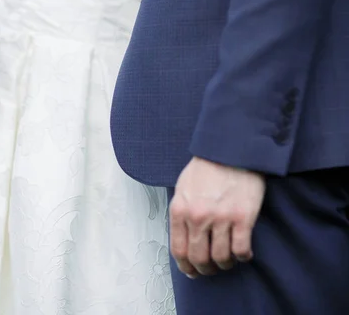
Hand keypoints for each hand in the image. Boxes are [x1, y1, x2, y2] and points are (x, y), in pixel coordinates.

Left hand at [169, 157, 265, 277]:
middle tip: (211, 269)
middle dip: (205, 269)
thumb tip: (183, 235)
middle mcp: (198, 218)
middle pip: (199, 258)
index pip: (179, 249)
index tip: (192, 271)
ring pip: (221, 258)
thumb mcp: (183, 188)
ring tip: (228, 260)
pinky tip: (243, 253)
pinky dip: (242, 256)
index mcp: (180, 210)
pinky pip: (241, 249)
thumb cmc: (207, 167)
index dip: (185, 266)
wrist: (231, 150)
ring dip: (225, 264)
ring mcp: (221, 219)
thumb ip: (181, 212)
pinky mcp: (242, 218)